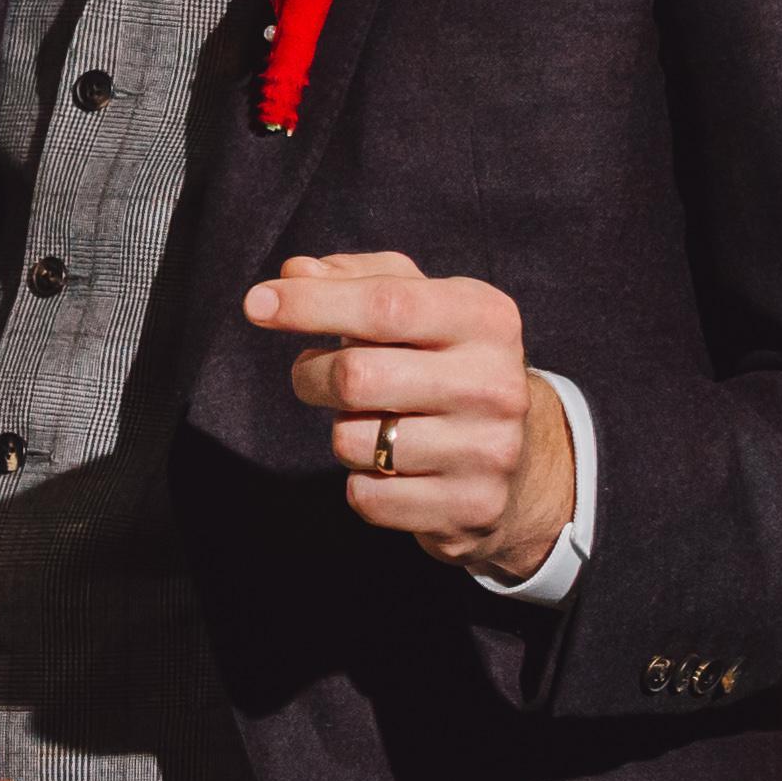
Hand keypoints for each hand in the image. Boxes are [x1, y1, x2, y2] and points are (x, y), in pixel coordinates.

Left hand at [243, 253, 576, 584]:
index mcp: (486, 319)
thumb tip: (294, 271)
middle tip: (314, 374)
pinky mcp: (470, 509)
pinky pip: (366, 497)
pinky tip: (392, 470)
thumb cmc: (449, 366)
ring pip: (353, 442)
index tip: (257, 304)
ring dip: (341, 432)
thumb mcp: (423, 306)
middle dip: (312, 375)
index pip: (385, 304)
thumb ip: (359, 280)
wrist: (524, 463)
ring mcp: (488, 452)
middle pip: (357, 376)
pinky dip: (360, 484)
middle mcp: (495, 384)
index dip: (310, 303)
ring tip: (372, 423)